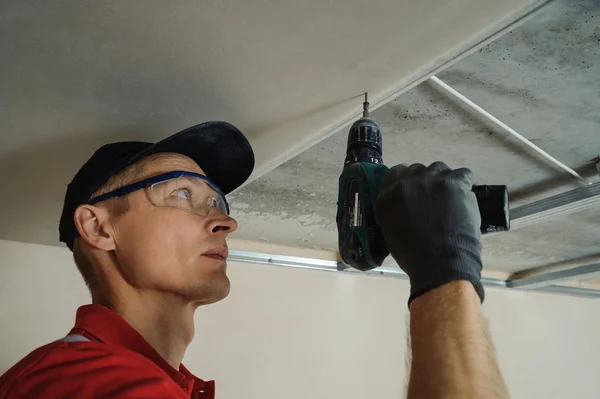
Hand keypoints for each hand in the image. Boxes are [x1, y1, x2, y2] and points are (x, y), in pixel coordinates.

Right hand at [375, 161, 483, 303]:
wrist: (440, 264)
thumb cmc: (414, 255)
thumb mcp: (391, 230)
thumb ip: (395, 210)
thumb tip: (405, 205)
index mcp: (388, 196)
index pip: (395, 173)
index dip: (407, 180)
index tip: (415, 189)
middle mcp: (406, 183)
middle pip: (418, 170)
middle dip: (425, 181)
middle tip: (434, 198)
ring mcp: (431, 181)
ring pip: (439, 169)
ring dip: (444, 181)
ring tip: (451, 199)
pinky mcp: (454, 183)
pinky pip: (463, 174)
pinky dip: (465, 184)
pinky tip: (464, 197)